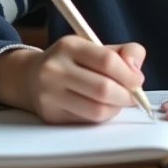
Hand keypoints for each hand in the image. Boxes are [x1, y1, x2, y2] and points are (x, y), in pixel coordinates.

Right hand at [0, 36, 145, 123]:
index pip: (107, 61)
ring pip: (96, 110)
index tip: (138, 80)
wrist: (29, 77)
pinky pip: (87, 121)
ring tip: (118, 101)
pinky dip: (102, 116)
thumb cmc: (71, 61)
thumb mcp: (93, 47)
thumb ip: (124, 52)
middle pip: (103, 89)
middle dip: (126, 95)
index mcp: (69, 46)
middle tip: (133, 96)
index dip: (129, 74)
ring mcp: (50, 95)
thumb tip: (136, 70)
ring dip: (115, 108)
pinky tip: (102, 107)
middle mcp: (55, 69)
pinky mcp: (51, 115)